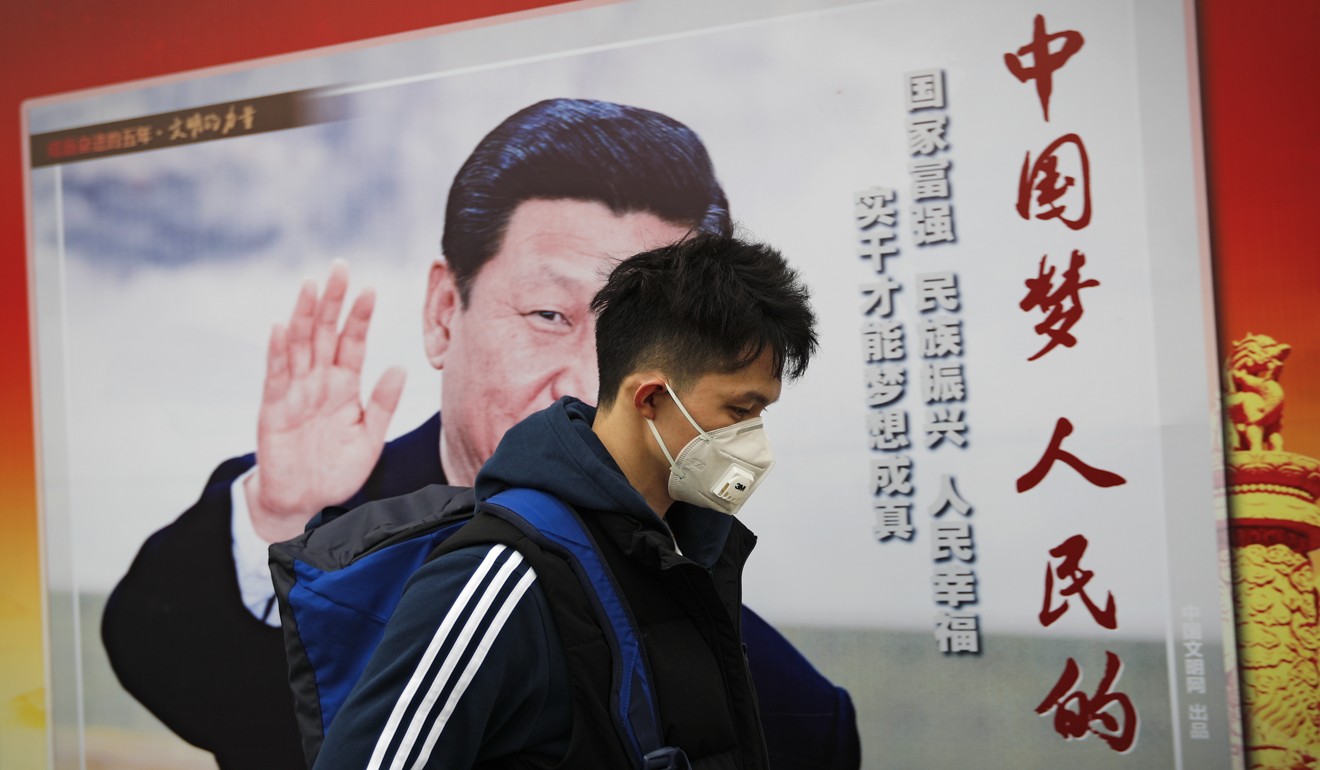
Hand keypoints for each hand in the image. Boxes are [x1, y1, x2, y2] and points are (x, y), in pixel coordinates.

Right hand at [245, 261, 405, 542]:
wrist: (306, 504)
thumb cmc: (338, 470)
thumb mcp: (370, 437)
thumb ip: (383, 404)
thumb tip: (399, 366)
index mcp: (345, 385)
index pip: (353, 342)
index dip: (360, 316)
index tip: (371, 289)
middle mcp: (319, 381)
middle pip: (325, 333)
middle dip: (332, 301)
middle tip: (339, 267)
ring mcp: (295, 392)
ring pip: (300, 345)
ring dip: (304, 315)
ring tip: (310, 285)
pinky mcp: (273, 409)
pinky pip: (276, 376)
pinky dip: (278, 351)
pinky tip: (282, 327)